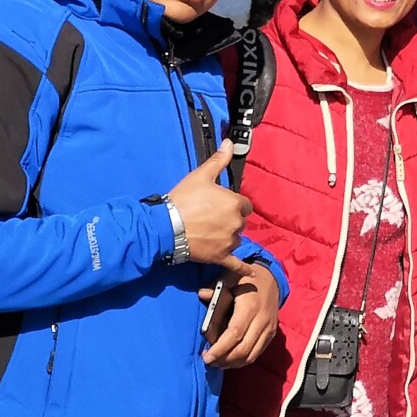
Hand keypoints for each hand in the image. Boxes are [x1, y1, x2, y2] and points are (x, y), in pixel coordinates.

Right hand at [166, 145, 253, 263]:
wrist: (166, 226)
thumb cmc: (183, 199)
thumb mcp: (201, 176)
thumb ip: (218, 160)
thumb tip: (230, 142)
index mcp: (235, 203)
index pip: (244, 205)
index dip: (233, 204)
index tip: (220, 205)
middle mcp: (236, 223)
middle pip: (240, 222)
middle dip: (230, 220)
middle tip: (211, 218)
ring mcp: (229, 241)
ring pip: (236, 239)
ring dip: (228, 237)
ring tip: (209, 233)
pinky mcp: (220, 257)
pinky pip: (236, 264)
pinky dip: (243, 269)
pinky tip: (251, 274)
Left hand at [199, 263, 279, 367]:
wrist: (271, 279)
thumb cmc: (246, 279)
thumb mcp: (230, 278)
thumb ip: (215, 288)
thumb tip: (201, 294)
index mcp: (250, 307)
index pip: (235, 334)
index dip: (220, 348)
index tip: (206, 356)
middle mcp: (262, 321)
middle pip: (244, 349)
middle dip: (225, 359)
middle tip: (208, 361)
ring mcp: (268, 329)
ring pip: (251, 355)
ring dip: (233, 363)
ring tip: (217, 363)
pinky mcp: (271, 334)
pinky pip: (257, 353)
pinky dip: (243, 360)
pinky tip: (230, 359)